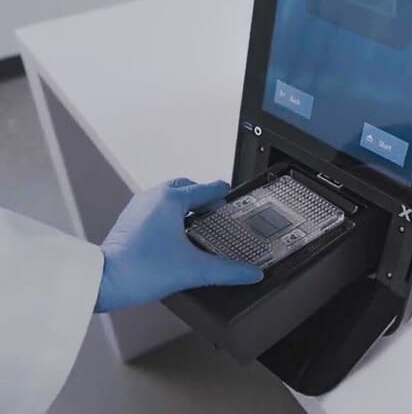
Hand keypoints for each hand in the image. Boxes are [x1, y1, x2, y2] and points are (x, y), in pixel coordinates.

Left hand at [95, 178, 263, 312]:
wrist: (104, 281)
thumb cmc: (139, 270)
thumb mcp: (194, 270)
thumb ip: (228, 271)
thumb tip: (250, 273)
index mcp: (171, 200)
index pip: (208, 188)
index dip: (225, 195)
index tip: (235, 200)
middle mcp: (153, 198)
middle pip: (188, 187)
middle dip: (205, 197)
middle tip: (219, 211)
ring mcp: (139, 208)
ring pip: (170, 196)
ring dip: (187, 204)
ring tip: (201, 222)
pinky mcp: (131, 220)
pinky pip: (156, 207)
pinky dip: (171, 214)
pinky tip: (177, 234)